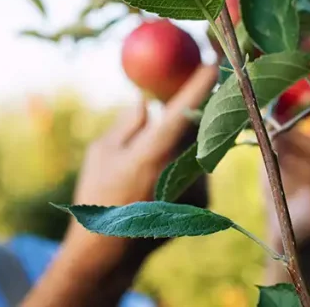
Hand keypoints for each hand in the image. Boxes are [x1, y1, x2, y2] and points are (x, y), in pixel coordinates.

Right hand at [22, 64, 217, 306]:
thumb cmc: (99, 195)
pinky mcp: (204, 199)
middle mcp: (183, 168)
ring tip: (159, 147)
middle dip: (203, 100)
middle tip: (197, 77)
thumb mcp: (102, 152)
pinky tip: (162, 175)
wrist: (111, 251)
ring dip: (189, 135)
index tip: (210, 57)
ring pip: (201, 144)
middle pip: (203, 121)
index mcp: (155, 152)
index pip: (186, 107)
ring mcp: (197, 185)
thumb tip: (147, 101)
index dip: (202, 80)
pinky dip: (186, 159)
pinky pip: (199, 165)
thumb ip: (129, 123)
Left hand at [261, 101, 309, 287]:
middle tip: (292, 114)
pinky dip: (301, 168)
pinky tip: (280, 160)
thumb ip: (279, 131)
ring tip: (278, 136)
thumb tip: (269, 100)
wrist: (284, 232)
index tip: (305, 95)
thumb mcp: (279, 155)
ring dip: (302, 145)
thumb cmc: (283, 187)